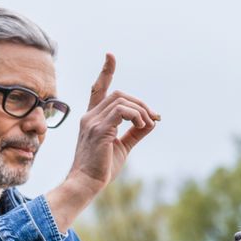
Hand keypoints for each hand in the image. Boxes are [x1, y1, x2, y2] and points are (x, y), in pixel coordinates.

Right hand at [67, 53, 158, 194]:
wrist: (87, 184)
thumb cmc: (102, 168)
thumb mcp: (123, 147)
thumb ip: (135, 133)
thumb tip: (151, 123)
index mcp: (92, 118)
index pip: (98, 89)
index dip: (105, 72)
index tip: (110, 55)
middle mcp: (90, 116)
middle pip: (119, 94)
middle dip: (141, 103)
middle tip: (153, 119)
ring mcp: (93, 122)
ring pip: (123, 100)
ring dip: (142, 111)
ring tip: (147, 126)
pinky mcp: (100, 130)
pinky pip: (123, 112)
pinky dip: (138, 116)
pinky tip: (142, 127)